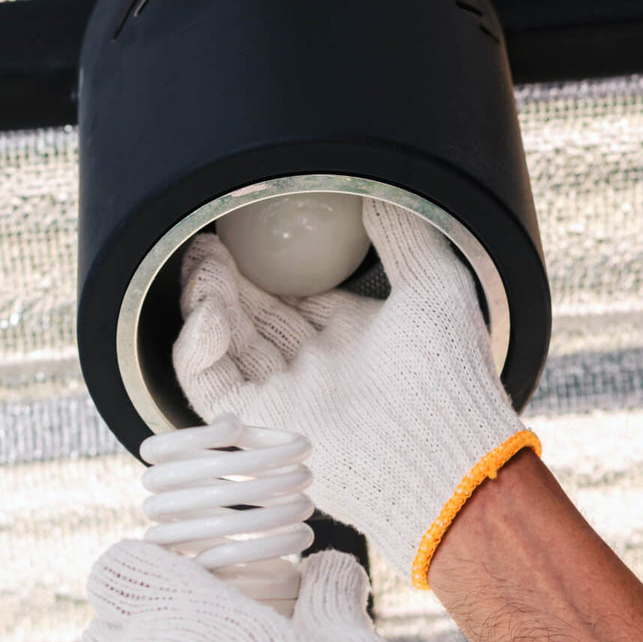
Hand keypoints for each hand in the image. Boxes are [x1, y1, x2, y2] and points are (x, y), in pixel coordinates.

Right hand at [173, 199, 539, 585]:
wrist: (439, 447)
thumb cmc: (446, 372)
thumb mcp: (434, 284)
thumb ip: (403, 236)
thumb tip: (377, 194)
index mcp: (353, 338)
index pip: (292, 294)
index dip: (264, 265)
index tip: (241, 232)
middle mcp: (314, 370)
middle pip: (250, 316)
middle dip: (223, 276)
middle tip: (206, 242)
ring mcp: (285, 399)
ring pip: (224, 344)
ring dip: (204, 301)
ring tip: (202, 264)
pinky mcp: (259, 426)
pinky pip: (209, 383)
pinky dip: (196, 346)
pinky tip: (206, 310)